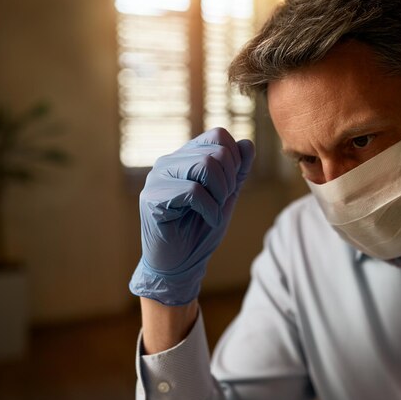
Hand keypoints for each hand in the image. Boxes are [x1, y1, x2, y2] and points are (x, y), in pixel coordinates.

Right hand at [129, 128, 254, 304]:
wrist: (179, 264)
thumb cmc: (200, 230)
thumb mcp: (226, 196)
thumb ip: (237, 171)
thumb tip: (248, 143)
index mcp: (185, 157)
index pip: (218, 135)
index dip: (235, 160)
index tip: (230, 186)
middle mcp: (169, 162)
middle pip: (216, 151)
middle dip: (229, 180)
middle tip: (221, 202)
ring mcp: (157, 178)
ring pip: (205, 165)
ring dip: (220, 194)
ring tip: (213, 211)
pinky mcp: (152, 198)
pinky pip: (193, 191)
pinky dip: (209, 209)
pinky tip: (207, 220)